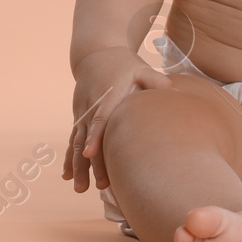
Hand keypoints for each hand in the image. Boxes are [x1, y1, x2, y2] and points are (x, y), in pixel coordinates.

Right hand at [62, 46, 174, 193]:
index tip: (90, 154)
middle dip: (90, 163)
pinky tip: (67, 176)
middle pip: (87, 137)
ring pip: (76, 143)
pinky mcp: (79, 117)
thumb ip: (155, 81)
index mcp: (107, 96)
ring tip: (79, 189)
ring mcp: (82, 113)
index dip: (94, 137)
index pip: (100, 119)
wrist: (95, 53)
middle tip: (97, 185)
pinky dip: (69, 158)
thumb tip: (175, 91)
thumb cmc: (124, 63)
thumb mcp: (141, 68)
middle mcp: (90, 106)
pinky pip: (72, 140)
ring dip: (77, 167)